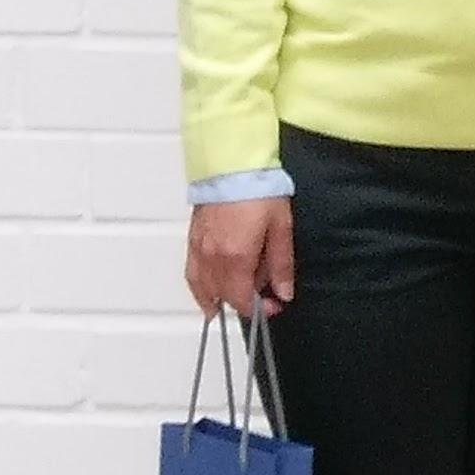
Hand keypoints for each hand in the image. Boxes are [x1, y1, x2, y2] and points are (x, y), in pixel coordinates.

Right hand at [184, 199, 292, 317]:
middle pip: (223, 294)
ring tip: (230, 306)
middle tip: (263, 298)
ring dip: (218, 299)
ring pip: (202, 287)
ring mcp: (198, 249)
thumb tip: (284, 293)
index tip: (274, 306)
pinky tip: (205, 294)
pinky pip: (191, 273)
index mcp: (236, 257)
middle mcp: (212, 258)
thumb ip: (281, 265)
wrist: (233, 166)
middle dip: (243, 301)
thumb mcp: (281, 228)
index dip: (259, 308)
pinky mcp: (192, 239)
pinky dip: (198, 288)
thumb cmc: (260, 192)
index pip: (242, 298)